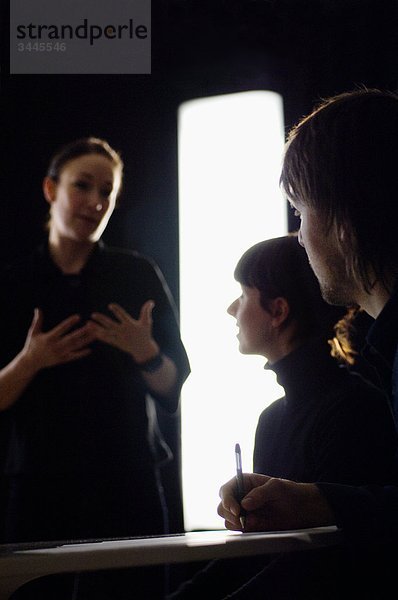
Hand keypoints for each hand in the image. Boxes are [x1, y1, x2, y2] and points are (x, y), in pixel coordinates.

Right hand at [22, 308, 94, 370]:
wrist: (31, 362)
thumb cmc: (32, 345)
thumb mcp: (33, 333)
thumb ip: (37, 321)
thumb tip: (38, 309)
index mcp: (49, 338)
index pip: (62, 328)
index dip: (70, 322)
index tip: (78, 317)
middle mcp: (56, 346)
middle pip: (72, 338)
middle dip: (82, 332)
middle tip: (92, 326)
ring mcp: (60, 353)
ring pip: (75, 346)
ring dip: (85, 341)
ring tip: (95, 335)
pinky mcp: (62, 359)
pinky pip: (73, 356)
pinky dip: (81, 353)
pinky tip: (90, 349)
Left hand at [89, 300, 158, 361]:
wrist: (143, 350)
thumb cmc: (145, 334)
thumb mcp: (147, 322)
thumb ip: (146, 311)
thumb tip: (151, 301)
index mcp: (130, 325)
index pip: (122, 316)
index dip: (117, 310)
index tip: (110, 306)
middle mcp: (123, 331)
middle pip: (110, 324)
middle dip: (101, 319)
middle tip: (93, 314)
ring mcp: (119, 338)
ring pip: (105, 332)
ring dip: (96, 328)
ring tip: (88, 323)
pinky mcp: (116, 343)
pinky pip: (106, 339)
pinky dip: (99, 336)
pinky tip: (92, 332)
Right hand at [217, 473, 335, 531]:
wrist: (302, 510)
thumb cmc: (289, 492)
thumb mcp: (277, 487)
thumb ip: (260, 493)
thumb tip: (244, 503)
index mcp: (243, 483)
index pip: (226, 489)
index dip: (227, 499)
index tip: (236, 509)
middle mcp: (240, 497)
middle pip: (222, 506)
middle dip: (228, 514)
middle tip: (240, 519)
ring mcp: (244, 513)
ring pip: (228, 520)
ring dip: (234, 523)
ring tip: (251, 522)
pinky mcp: (249, 525)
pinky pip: (239, 530)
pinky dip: (243, 530)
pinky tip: (256, 526)